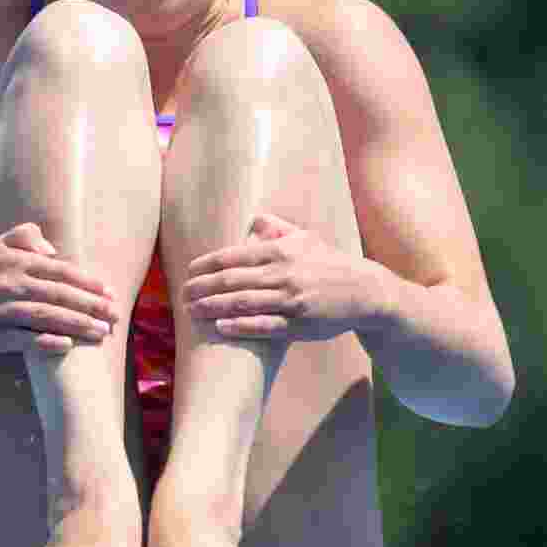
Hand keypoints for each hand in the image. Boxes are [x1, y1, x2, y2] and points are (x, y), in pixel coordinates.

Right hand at [0, 223, 118, 355]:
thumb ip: (25, 237)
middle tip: (116, 316)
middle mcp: (10, 284)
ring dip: (78, 325)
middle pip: (60, 295)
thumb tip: (54, 248)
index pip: (60, 271)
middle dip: (92, 306)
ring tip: (101, 333)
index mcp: (15, 262)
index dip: (88, 282)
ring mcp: (1, 310)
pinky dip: (45, 342)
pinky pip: (23, 339)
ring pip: (47, 317)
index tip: (109, 292)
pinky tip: (66, 346)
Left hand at [181, 213, 372, 342]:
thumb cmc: (330, 263)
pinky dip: (240, 326)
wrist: (365, 292)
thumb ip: (277, 228)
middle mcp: (283, 274)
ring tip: (192, 310)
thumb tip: (254, 220)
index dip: (207, 264)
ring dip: (213, 307)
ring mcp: (290, 300)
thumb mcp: (306, 238)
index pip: (234, 256)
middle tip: (182, 293)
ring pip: (243, 303)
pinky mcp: (299, 324)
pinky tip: (221, 326)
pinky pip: (264, 326)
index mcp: (281, 251)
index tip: (189, 270)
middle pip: (232, 280)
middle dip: (202, 287)